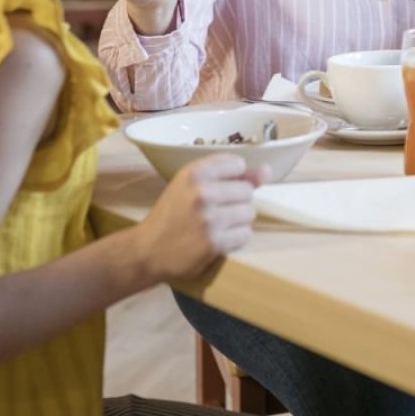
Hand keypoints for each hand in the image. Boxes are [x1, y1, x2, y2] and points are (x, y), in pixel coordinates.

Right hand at [134, 154, 268, 283]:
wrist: (146, 251)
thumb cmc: (172, 215)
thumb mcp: (192, 187)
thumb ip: (231, 176)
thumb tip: (268, 171)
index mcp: (194, 173)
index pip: (238, 164)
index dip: (232, 178)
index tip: (218, 189)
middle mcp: (202, 192)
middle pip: (247, 190)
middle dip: (236, 202)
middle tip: (215, 211)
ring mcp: (209, 218)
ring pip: (249, 212)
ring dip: (238, 221)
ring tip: (217, 225)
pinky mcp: (214, 243)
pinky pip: (245, 234)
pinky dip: (235, 238)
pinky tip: (218, 239)